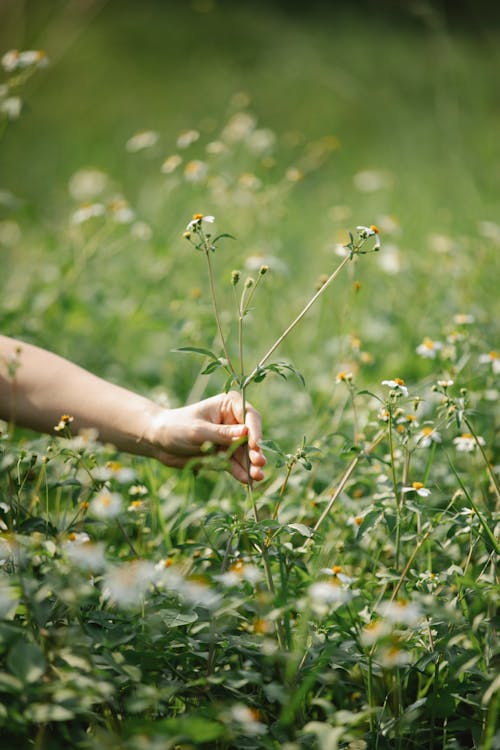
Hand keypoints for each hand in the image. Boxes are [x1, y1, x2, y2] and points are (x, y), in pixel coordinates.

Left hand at [148, 391, 265, 483]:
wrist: (159, 442)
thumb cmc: (176, 427)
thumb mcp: (198, 431)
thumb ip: (222, 434)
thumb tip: (246, 432)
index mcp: (228, 404)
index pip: (249, 415)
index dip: (255, 429)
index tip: (255, 444)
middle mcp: (233, 421)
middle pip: (251, 436)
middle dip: (255, 450)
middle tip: (259, 463)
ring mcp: (230, 439)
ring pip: (245, 453)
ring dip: (251, 465)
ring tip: (257, 476)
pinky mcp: (224, 455)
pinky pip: (236, 464)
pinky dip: (241, 472)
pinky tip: (246, 481)